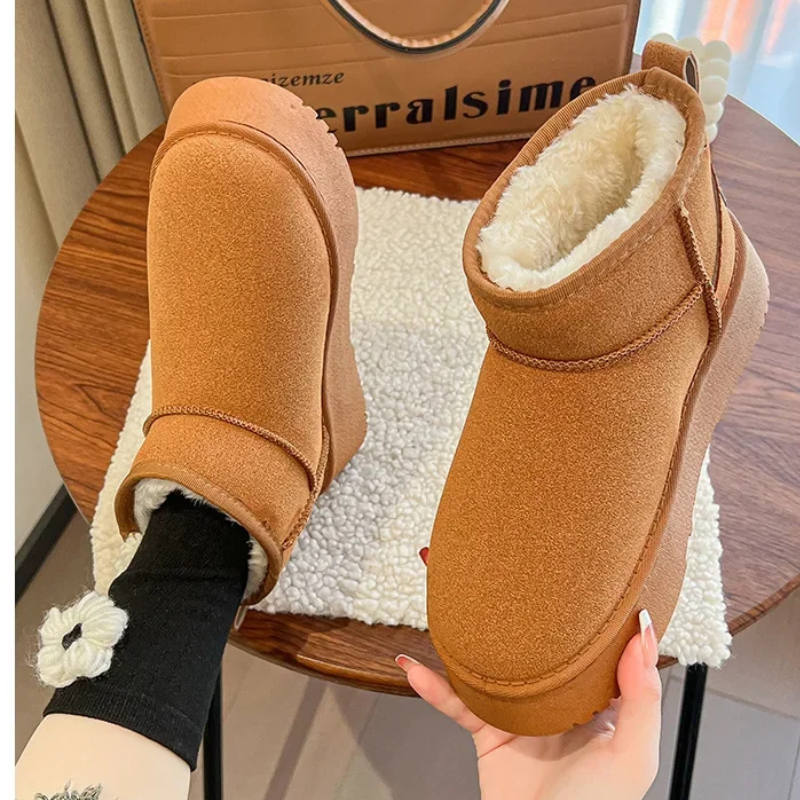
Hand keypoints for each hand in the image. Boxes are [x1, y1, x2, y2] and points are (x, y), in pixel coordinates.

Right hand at [398, 563, 661, 799]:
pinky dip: (431, 686)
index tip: (566, 562)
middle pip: (528, 640)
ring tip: (439, 593)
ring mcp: (518, 710)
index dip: (577, 602)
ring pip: (486, 661)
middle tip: (489, 560)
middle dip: (506, 603)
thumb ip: (641, 696)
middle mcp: (554, 696)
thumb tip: (641, 630)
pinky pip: (454, 702)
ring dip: (459, 631)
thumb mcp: (632, 756)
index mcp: (594, 696)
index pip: (586, 638)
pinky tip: (412, 666)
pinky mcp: (487, 731)